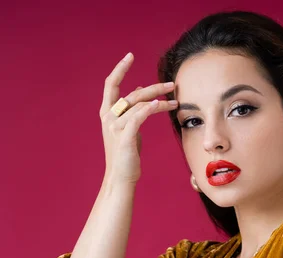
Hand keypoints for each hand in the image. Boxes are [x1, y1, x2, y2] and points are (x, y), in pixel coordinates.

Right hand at [99, 52, 177, 184]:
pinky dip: (148, 110)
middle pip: (131, 94)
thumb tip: (138, 90)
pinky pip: (137, 118)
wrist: (121, 177)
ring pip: (138, 106)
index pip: (110, 84)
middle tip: (172, 84)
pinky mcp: (124, 138)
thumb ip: (132, 109)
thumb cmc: (126, 153)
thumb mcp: (128, 127)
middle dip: (153, 87)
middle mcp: (108, 117)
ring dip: (159, 101)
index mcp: (107, 113)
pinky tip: (160, 105)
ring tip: (175, 101)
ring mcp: (115, 128)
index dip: (119, 69)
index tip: (129, 56)